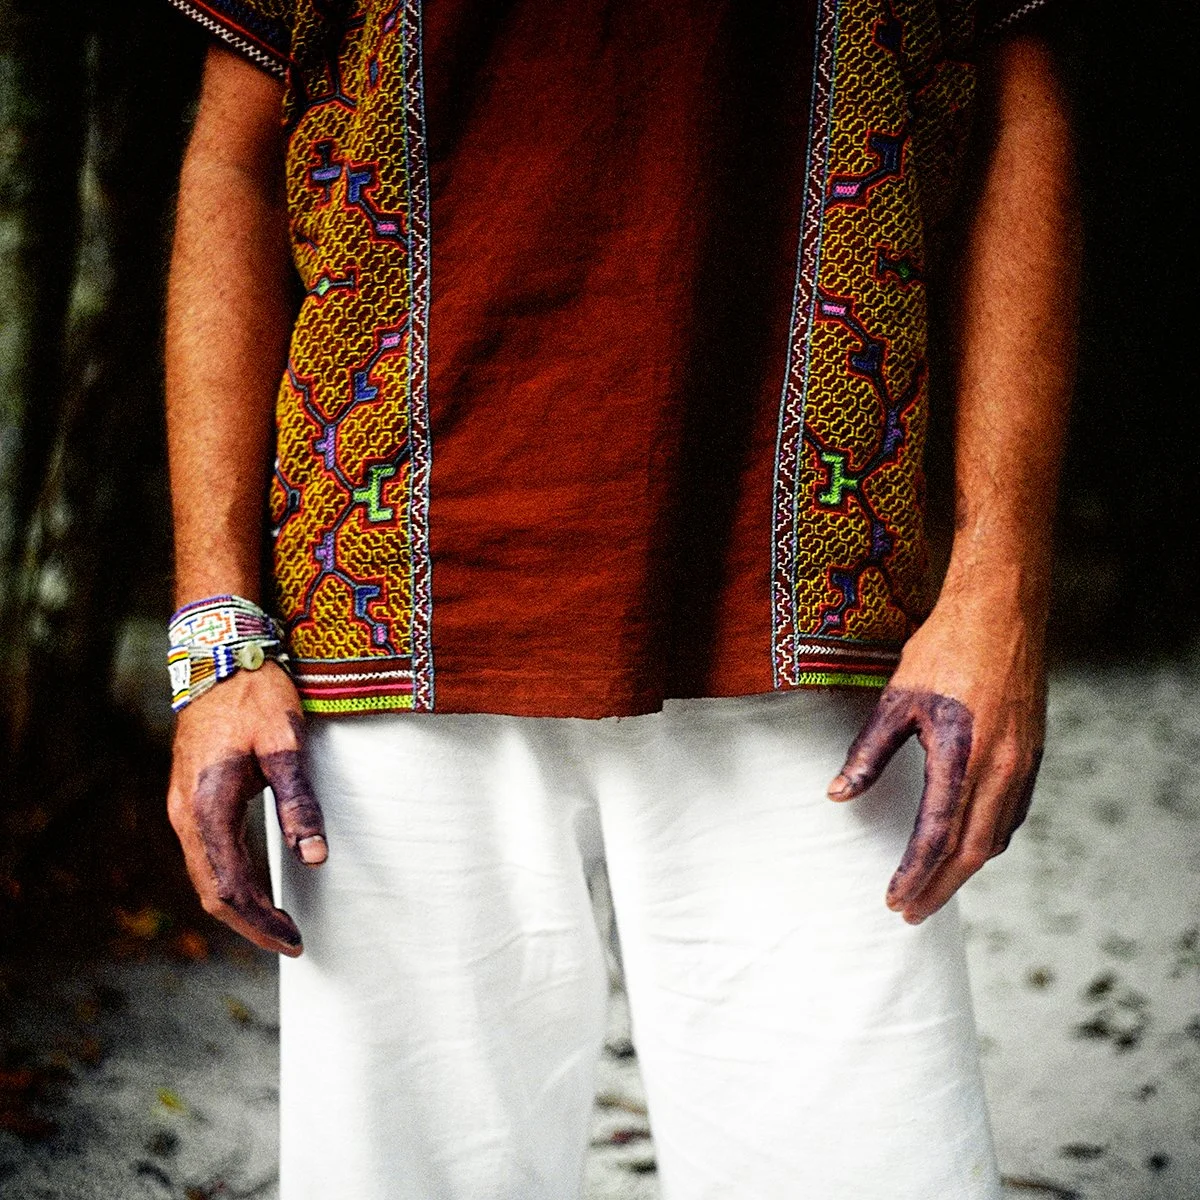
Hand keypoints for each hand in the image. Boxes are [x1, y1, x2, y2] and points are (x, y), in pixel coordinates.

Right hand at [167, 663, 325, 955]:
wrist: (218, 656)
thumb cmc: (256, 696)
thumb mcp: (285, 745)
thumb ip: (299, 802)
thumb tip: (315, 857)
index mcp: (206, 807)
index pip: (230, 887)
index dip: (261, 922)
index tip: (294, 941)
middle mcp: (185, 814)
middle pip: (212, 890)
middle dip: (250, 923)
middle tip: (290, 942)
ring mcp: (182, 806)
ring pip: (204, 874)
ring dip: (238, 905)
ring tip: (276, 924)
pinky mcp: (190, 797)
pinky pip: (204, 854)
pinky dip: (229, 880)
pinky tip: (255, 886)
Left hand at [828, 589, 1044, 922]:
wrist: (1002, 612)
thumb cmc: (943, 650)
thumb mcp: (896, 700)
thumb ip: (868, 753)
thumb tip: (837, 795)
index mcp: (962, 756)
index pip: (937, 835)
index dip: (915, 873)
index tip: (894, 901)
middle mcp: (1000, 767)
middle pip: (973, 850)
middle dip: (941, 887)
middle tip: (911, 913)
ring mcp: (1023, 762)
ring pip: (997, 835)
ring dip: (966, 867)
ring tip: (934, 885)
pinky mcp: (1032, 753)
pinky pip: (1013, 812)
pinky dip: (988, 838)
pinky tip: (969, 842)